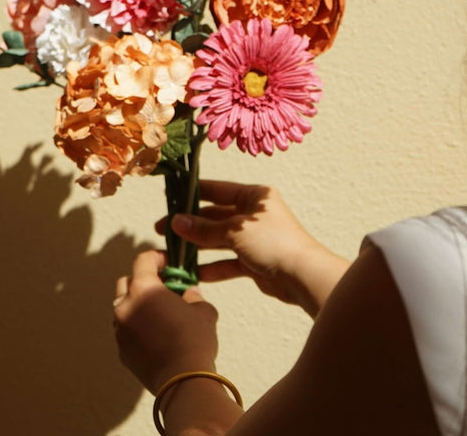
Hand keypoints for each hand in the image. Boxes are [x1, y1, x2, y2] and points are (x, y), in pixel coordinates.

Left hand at [113, 250, 219, 393]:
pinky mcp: (122, 351)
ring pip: (124, 308)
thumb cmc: (193, 340)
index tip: (167, 262)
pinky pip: (126, 331)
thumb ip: (193, 296)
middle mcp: (125, 306)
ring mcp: (120, 330)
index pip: (143, 261)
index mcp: (144, 289)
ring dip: (138, 305)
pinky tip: (156, 336)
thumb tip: (189, 295)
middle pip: (126, 282)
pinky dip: (137, 327)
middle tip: (162, 287)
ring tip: (159, 314)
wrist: (183, 381)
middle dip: (142, 280)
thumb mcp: (202, 310)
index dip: (156, 257)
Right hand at [159, 180, 349, 316]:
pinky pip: (227, 262)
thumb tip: (176, 222)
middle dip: (190, 224)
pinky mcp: (253, 261)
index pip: (217, 190)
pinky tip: (193, 272)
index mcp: (253, 197)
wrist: (303, 276)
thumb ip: (204, 229)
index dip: (193, 194)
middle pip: (215, 216)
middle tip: (163, 230)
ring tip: (172, 252)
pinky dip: (212, 267)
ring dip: (198, 247)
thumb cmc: (273, 242)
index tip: (170, 199)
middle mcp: (253, 215)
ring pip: (219, 240)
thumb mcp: (234, 231)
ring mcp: (253, 239)